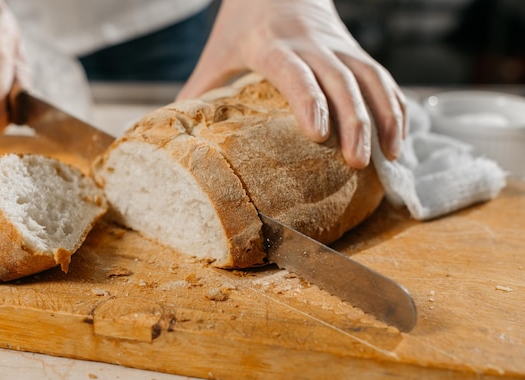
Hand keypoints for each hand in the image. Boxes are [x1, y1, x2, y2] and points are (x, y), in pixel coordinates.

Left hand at [178, 0, 405, 168]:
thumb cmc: (242, 23)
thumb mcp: (217, 52)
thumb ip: (200, 92)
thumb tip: (174, 138)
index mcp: (271, 42)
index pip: (293, 70)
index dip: (308, 99)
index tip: (319, 133)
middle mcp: (311, 42)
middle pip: (341, 79)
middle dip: (354, 121)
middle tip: (357, 163)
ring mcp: (338, 44)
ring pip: (371, 77)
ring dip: (385, 116)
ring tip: (391, 157)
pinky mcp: (355, 49)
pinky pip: (382, 77)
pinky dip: (396, 106)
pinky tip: (399, 138)